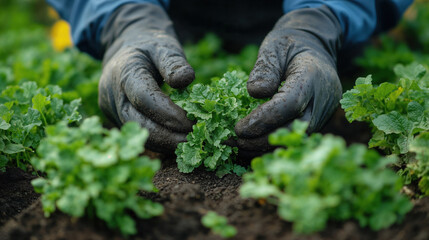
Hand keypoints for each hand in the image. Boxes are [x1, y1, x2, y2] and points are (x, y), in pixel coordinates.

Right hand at [98, 3, 194, 152]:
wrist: (125, 47)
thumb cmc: (149, 47)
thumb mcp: (163, 46)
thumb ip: (174, 62)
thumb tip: (186, 78)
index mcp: (124, 71)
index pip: (145, 99)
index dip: (169, 115)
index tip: (193, 123)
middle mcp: (112, 94)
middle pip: (139, 124)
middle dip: (168, 137)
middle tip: (196, 140)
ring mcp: (111, 109)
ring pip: (139, 134)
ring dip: (165, 143)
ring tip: (191, 143)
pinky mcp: (116, 119)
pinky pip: (139, 133)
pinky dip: (160, 140)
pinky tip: (179, 141)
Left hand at [235, 6, 342, 152]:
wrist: (316, 49)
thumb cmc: (291, 46)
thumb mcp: (275, 46)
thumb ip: (265, 68)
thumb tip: (255, 92)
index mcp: (311, 75)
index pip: (289, 104)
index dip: (263, 119)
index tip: (239, 128)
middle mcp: (322, 99)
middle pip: (294, 128)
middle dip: (263, 140)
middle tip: (237, 142)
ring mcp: (323, 113)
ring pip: (296, 138)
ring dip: (267, 147)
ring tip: (241, 147)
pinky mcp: (319, 122)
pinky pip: (296, 137)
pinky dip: (275, 145)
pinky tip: (254, 146)